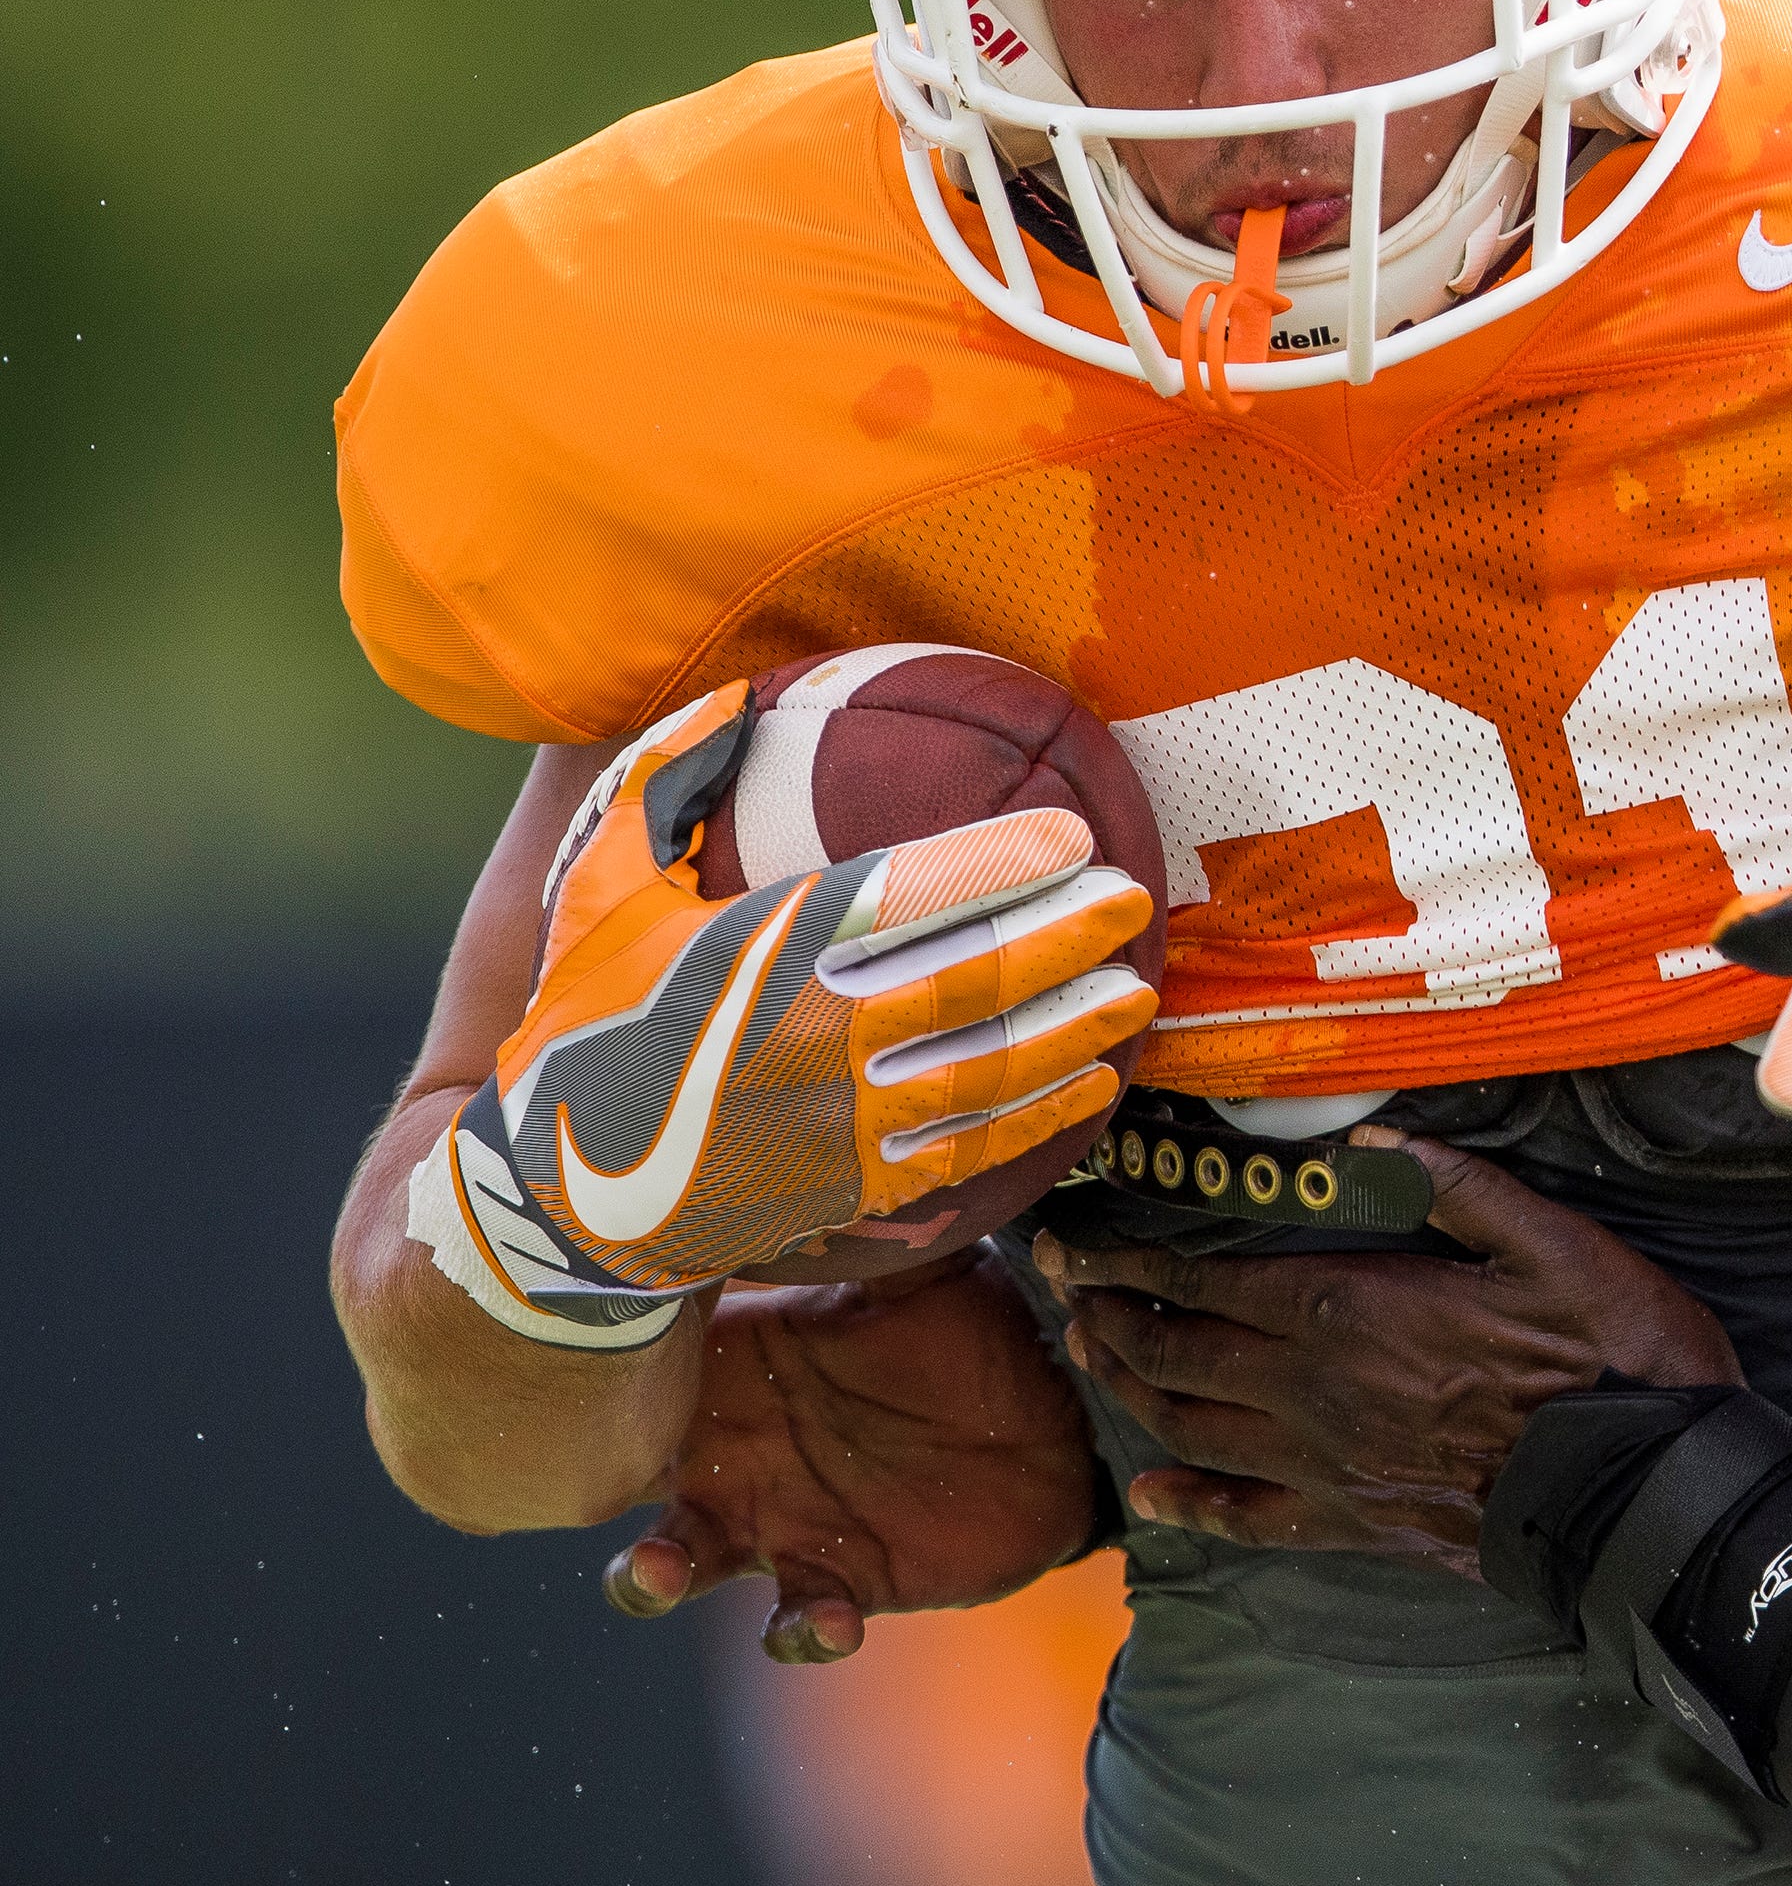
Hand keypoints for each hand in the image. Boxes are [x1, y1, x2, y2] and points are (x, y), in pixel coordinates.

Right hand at [429, 683, 1154, 1312]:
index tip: (1074, 832)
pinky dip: (1042, 1116)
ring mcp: (839, 1119)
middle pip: (973, 977)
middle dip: (1069, 937)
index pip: (906, 893)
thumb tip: (732, 691)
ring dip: (1075, 1028)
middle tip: (1133, 902)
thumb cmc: (585, 1023)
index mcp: (759, 950)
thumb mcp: (602, 893)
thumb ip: (665, 785)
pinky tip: (1094, 1084)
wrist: (561, 1194)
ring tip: (1136, 991)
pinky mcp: (853, 1185)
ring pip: (990, 1067)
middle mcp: (811, 1033)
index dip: (1001, 861)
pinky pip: (972, 1146)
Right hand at [604, 1246, 1100, 1661]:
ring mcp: (776, 1520)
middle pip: (615, 1464)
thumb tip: (844, 1147)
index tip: (569, 1335)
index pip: (641, 1354)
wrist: (1062, 1425)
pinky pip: (797, 1620)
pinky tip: (830, 1620)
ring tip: (662, 1570)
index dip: (598, 1352)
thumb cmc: (975, 1331)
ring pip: (674, 1559)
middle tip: (576, 1465)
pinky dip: (803, 1628)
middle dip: (576, 1473)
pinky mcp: (841, 1580)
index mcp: (738, 1360)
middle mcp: (733, 1446)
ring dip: (651, 1573)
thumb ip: (879, 1231)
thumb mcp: (928, 1274)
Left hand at [1043, 1135, 1739, 1564]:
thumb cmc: (1606, 1357)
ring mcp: (1326, 1463)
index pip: (1202, 1280)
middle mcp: (1313, 1388)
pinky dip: (1189, 1504)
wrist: (1633, 1495)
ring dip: (1127, 1391)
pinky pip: (1247, 1518)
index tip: (1072, 1241)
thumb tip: (1372, 1139)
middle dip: (1104, 1316)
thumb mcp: (1549, 1243)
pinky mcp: (1353, 1521)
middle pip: (1173, 1353)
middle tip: (1060, 1287)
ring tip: (1091, 1357)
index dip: (1125, 1260)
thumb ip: (1458, 1187)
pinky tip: (1151, 1494)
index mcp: (1349, 1307)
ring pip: (1190, 1428)